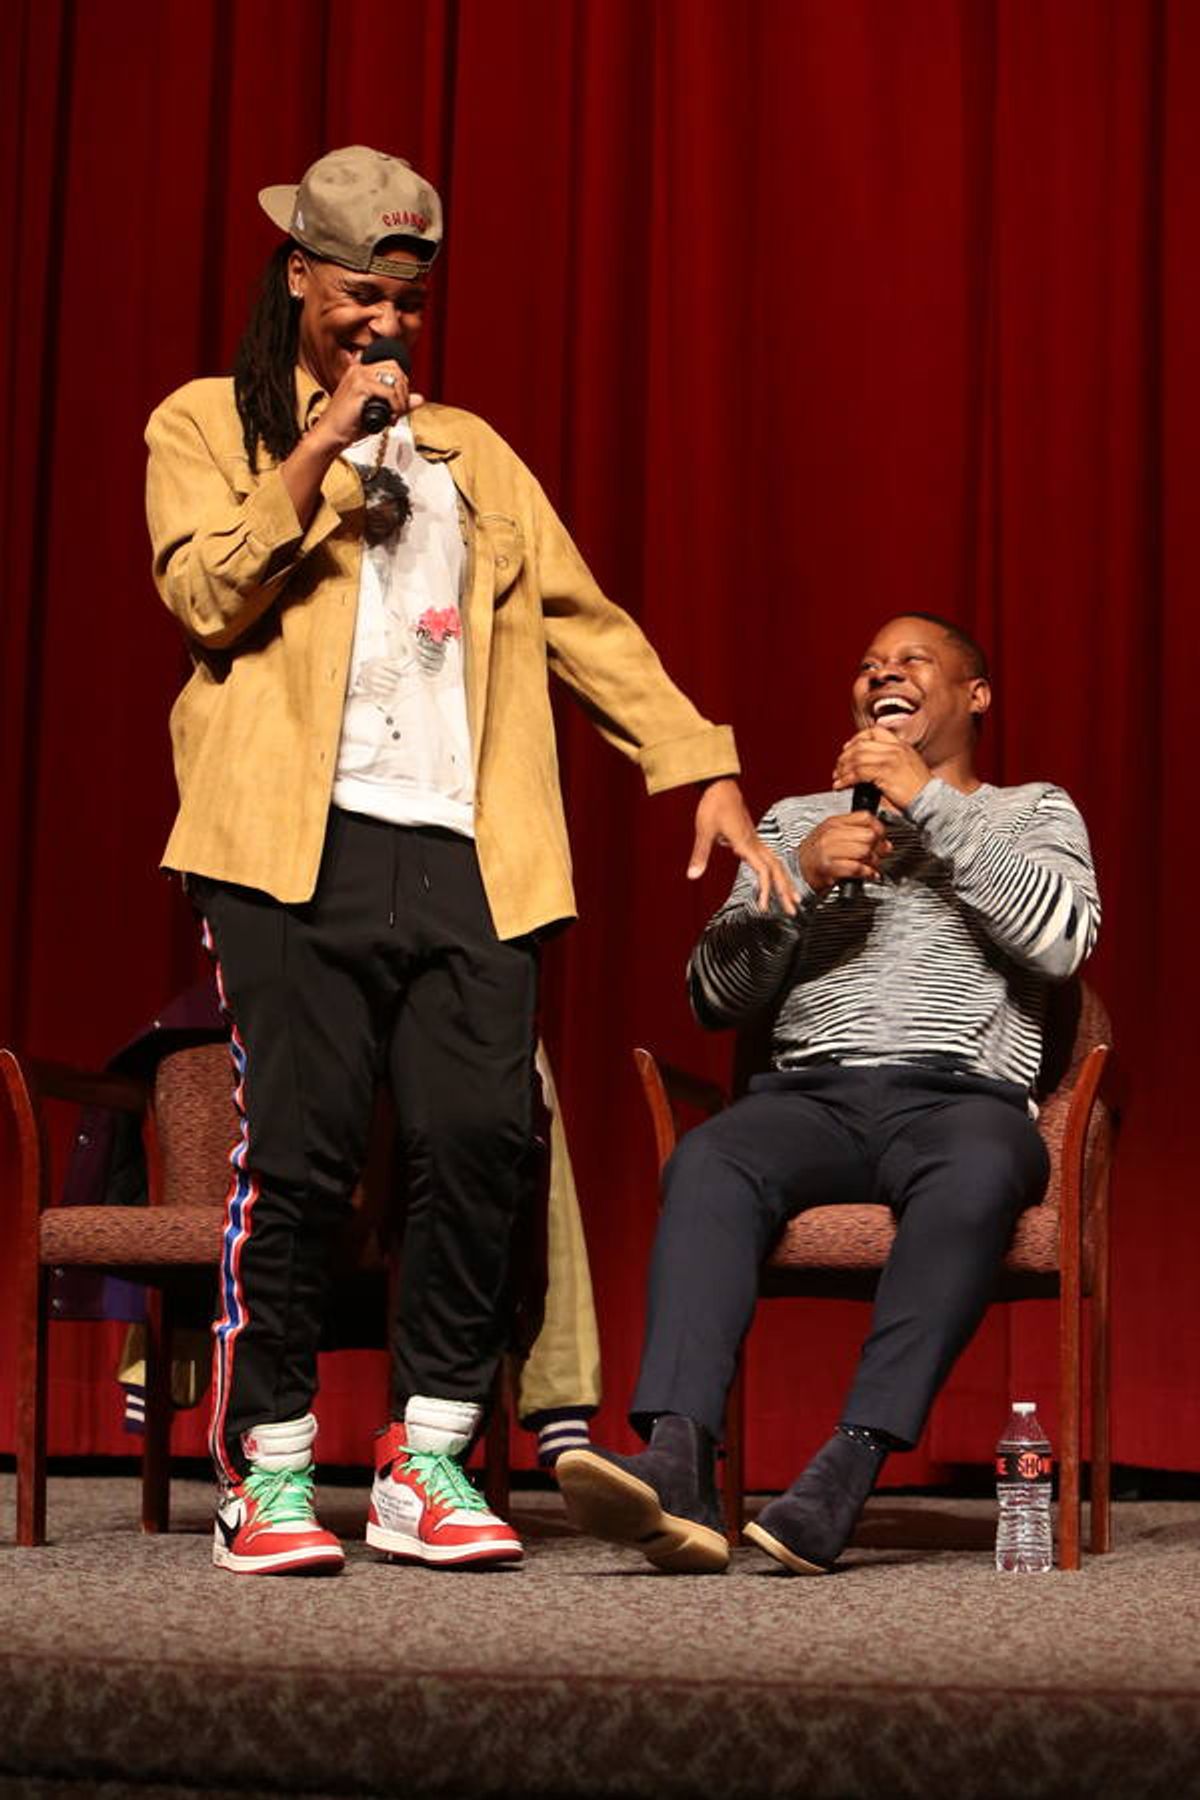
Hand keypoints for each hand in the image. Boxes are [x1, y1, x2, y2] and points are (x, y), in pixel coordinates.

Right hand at [312, 356, 423, 452]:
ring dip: (400, 399)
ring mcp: (358, 376)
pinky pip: (388, 392)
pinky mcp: (359, 387)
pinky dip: (395, 406)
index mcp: (360, 370)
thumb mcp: (379, 411)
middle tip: (400, 409)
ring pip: (394, 378)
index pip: (392, 365)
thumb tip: (420, 398)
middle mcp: (359, 369)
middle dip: (404, 390)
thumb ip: (398, 402)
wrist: (330, 435)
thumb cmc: (349, 425)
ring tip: (394, 415)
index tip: (400, 403)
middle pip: (395, 368)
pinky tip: (390, 417)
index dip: (402, 384)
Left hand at [688, 778, 797, 913]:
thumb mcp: (704, 831)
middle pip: (777, 870)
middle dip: (785, 891)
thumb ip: (700, 855)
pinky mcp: (753, 839)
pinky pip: (770, 858)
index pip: (763, 871)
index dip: (765, 890)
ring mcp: (756, 841)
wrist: (721, 786)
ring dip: (785, 882)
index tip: (763, 907)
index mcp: (746, 844)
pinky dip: (777, 872)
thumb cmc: (713, 806)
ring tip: (794, 899)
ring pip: (777, 864)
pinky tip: (777, 880)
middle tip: (793, 911)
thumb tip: (692, 876)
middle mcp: (755, 843)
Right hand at [798, 812, 892, 895]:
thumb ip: (857, 834)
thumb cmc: (818, 856)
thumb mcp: (834, 837)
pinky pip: (856, 867)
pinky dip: (866, 873)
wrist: (799, 873)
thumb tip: (885, 842)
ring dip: (873, 861)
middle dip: (878, 847)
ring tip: (870, 865)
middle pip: (868, 835)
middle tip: (877, 854)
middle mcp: (830, 834)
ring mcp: (827, 850)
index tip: (880, 838)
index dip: (878, 828)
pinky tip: (867, 874)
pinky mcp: (828, 868)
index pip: (865, 817)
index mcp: (833, 823)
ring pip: (864, 851)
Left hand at [832, 727, 930, 812]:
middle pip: (861, 744)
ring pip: (857, 757)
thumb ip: (890, 761)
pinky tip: (842, 785)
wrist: (931, 801)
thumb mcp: (907, 767)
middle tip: (838, 768)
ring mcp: (890, 759)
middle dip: (845, 757)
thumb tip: (867, 766)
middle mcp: (895, 748)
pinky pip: (858, 772)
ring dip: (842, 769)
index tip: (847, 749)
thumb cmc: (918, 791)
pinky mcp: (885, 773)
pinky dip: (846, 779)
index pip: (874, 731)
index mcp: (901, 745)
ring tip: (837, 779)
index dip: (856, 739)